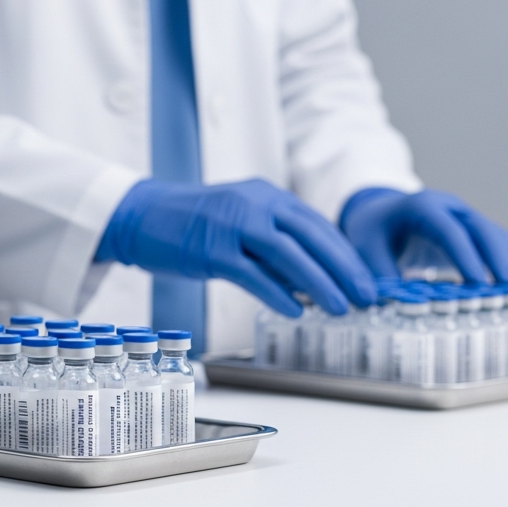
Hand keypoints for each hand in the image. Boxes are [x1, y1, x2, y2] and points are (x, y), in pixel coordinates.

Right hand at [96, 178, 376, 316]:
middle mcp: (254, 205)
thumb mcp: (239, 221)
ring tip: (340, 307)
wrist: (140, 215)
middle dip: (344, 269)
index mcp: (266, 196)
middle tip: (367, 296)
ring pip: (288, 254)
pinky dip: (277, 292)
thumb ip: (272, 244)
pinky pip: (253, 273)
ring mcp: (232, 225)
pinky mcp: (211, 249)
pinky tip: (295, 310)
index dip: (345, 255)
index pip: (317, 226)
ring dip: (319, 283)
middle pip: (311, 238)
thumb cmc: (189, 223)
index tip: (365, 279)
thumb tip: (309, 280)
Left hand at [340, 188, 507, 284]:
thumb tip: (391, 306)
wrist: (378, 213)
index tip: (478, 282)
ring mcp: (465, 217)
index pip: (448, 230)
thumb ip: (378, 274)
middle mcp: (449, 208)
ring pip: (496, 237)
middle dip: (500, 260)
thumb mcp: (364, 248)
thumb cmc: (372, 230)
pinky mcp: (473, 232)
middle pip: (482, 230)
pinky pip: (496, 246)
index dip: (465, 255)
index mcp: (422, 206)